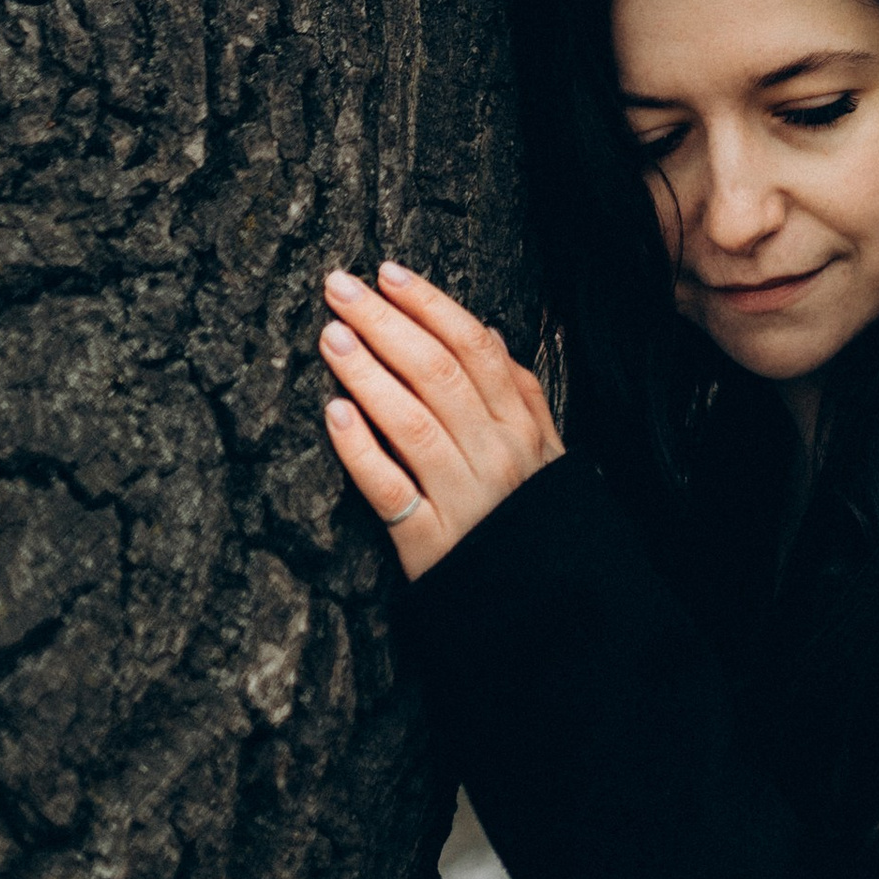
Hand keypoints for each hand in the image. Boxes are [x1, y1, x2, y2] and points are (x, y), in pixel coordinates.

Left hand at [317, 262, 562, 581]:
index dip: (429, 305)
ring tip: (331, 337)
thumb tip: (489, 331)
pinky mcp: (428, 543)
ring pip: (411, 422)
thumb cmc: (536, 518)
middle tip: (339, 289)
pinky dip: (360, 450)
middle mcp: (494, 453)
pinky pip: (390, 489)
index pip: (473, 347)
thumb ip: (522, 391)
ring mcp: (462, 497)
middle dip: (385, 323)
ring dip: (367, 373)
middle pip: (436, 373)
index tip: (388, 272)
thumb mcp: (547, 450)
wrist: (546, 606)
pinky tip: (334, 414)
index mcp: (521, 425)